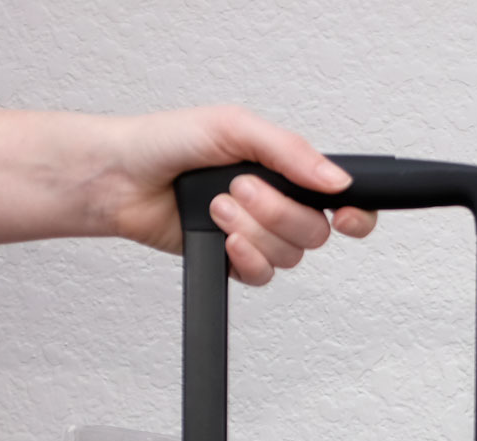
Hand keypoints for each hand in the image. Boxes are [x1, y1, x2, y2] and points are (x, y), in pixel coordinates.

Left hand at [95, 105, 376, 282]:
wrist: (120, 178)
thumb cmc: (168, 142)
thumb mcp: (234, 127)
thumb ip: (290, 151)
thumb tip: (335, 179)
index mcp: (286, 169)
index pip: (344, 199)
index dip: (356, 214)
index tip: (343, 215)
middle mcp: (277, 203)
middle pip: (314, 233)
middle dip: (276, 213)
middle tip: (239, 188)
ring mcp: (257, 235)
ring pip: (288, 256)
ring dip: (251, 231)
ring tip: (215, 205)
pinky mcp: (234, 262)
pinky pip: (263, 276)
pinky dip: (245, 259)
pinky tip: (223, 240)